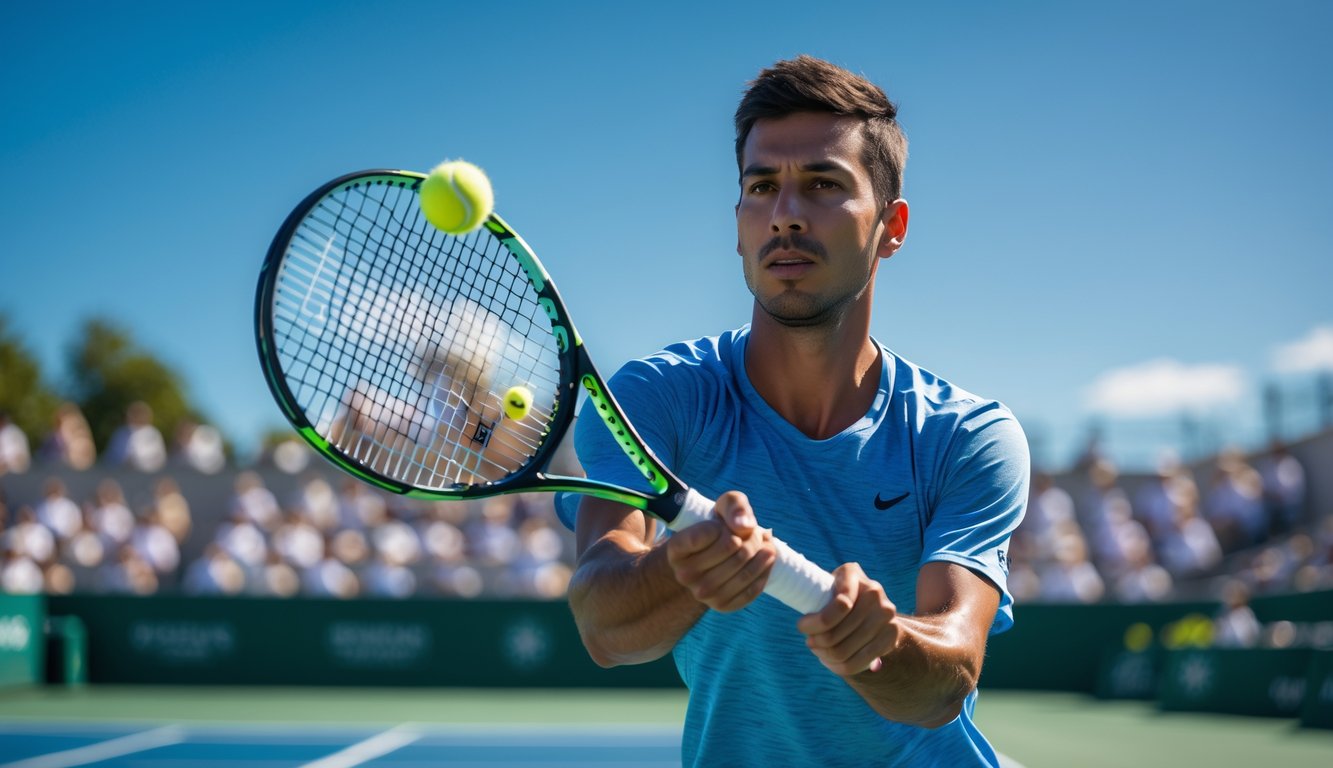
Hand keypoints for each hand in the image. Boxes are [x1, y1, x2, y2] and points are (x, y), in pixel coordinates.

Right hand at [665, 491, 775, 611]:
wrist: (718, 557)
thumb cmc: (721, 528)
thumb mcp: (725, 506)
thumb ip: (735, 506)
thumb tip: (745, 527)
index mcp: (676, 549)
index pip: (712, 531)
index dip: (727, 525)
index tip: (727, 526)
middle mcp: (684, 575)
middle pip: (735, 548)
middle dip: (753, 537)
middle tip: (757, 533)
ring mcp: (702, 594)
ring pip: (746, 570)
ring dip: (764, 554)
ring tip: (766, 545)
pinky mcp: (721, 606)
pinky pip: (752, 589)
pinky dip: (765, 572)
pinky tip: (766, 561)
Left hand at [797, 562, 897, 675]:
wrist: (876, 608)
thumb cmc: (839, 595)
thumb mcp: (827, 585)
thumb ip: (814, 592)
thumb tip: (796, 598)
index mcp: (852, 574)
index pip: (838, 606)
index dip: (815, 622)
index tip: (801, 626)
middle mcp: (874, 592)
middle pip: (835, 633)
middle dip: (816, 641)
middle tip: (810, 642)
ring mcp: (886, 615)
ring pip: (843, 651)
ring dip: (825, 655)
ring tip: (818, 651)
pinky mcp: (891, 637)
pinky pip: (857, 663)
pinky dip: (838, 667)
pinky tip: (830, 661)